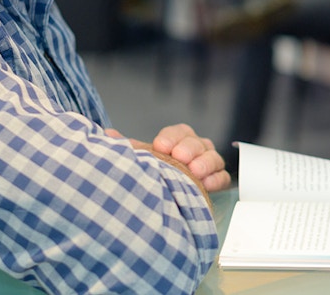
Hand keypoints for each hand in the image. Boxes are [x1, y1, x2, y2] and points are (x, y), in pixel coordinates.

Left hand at [108, 124, 230, 193]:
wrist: (163, 199)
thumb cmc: (154, 173)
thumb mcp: (142, 159)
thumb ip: (130, 147)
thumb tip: (108, 134)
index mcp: (179, 139)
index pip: (180, 131)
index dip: (171, 137)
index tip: (160, 146)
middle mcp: (195, 149)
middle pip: (198, 142)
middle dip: (189, 149)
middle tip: (180, 158)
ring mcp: (207, 164)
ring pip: (213, 157)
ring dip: (205, 163)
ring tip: (194, 171)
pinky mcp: (216, 181)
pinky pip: (221, 177)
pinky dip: (216, 179)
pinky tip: (206, 185)